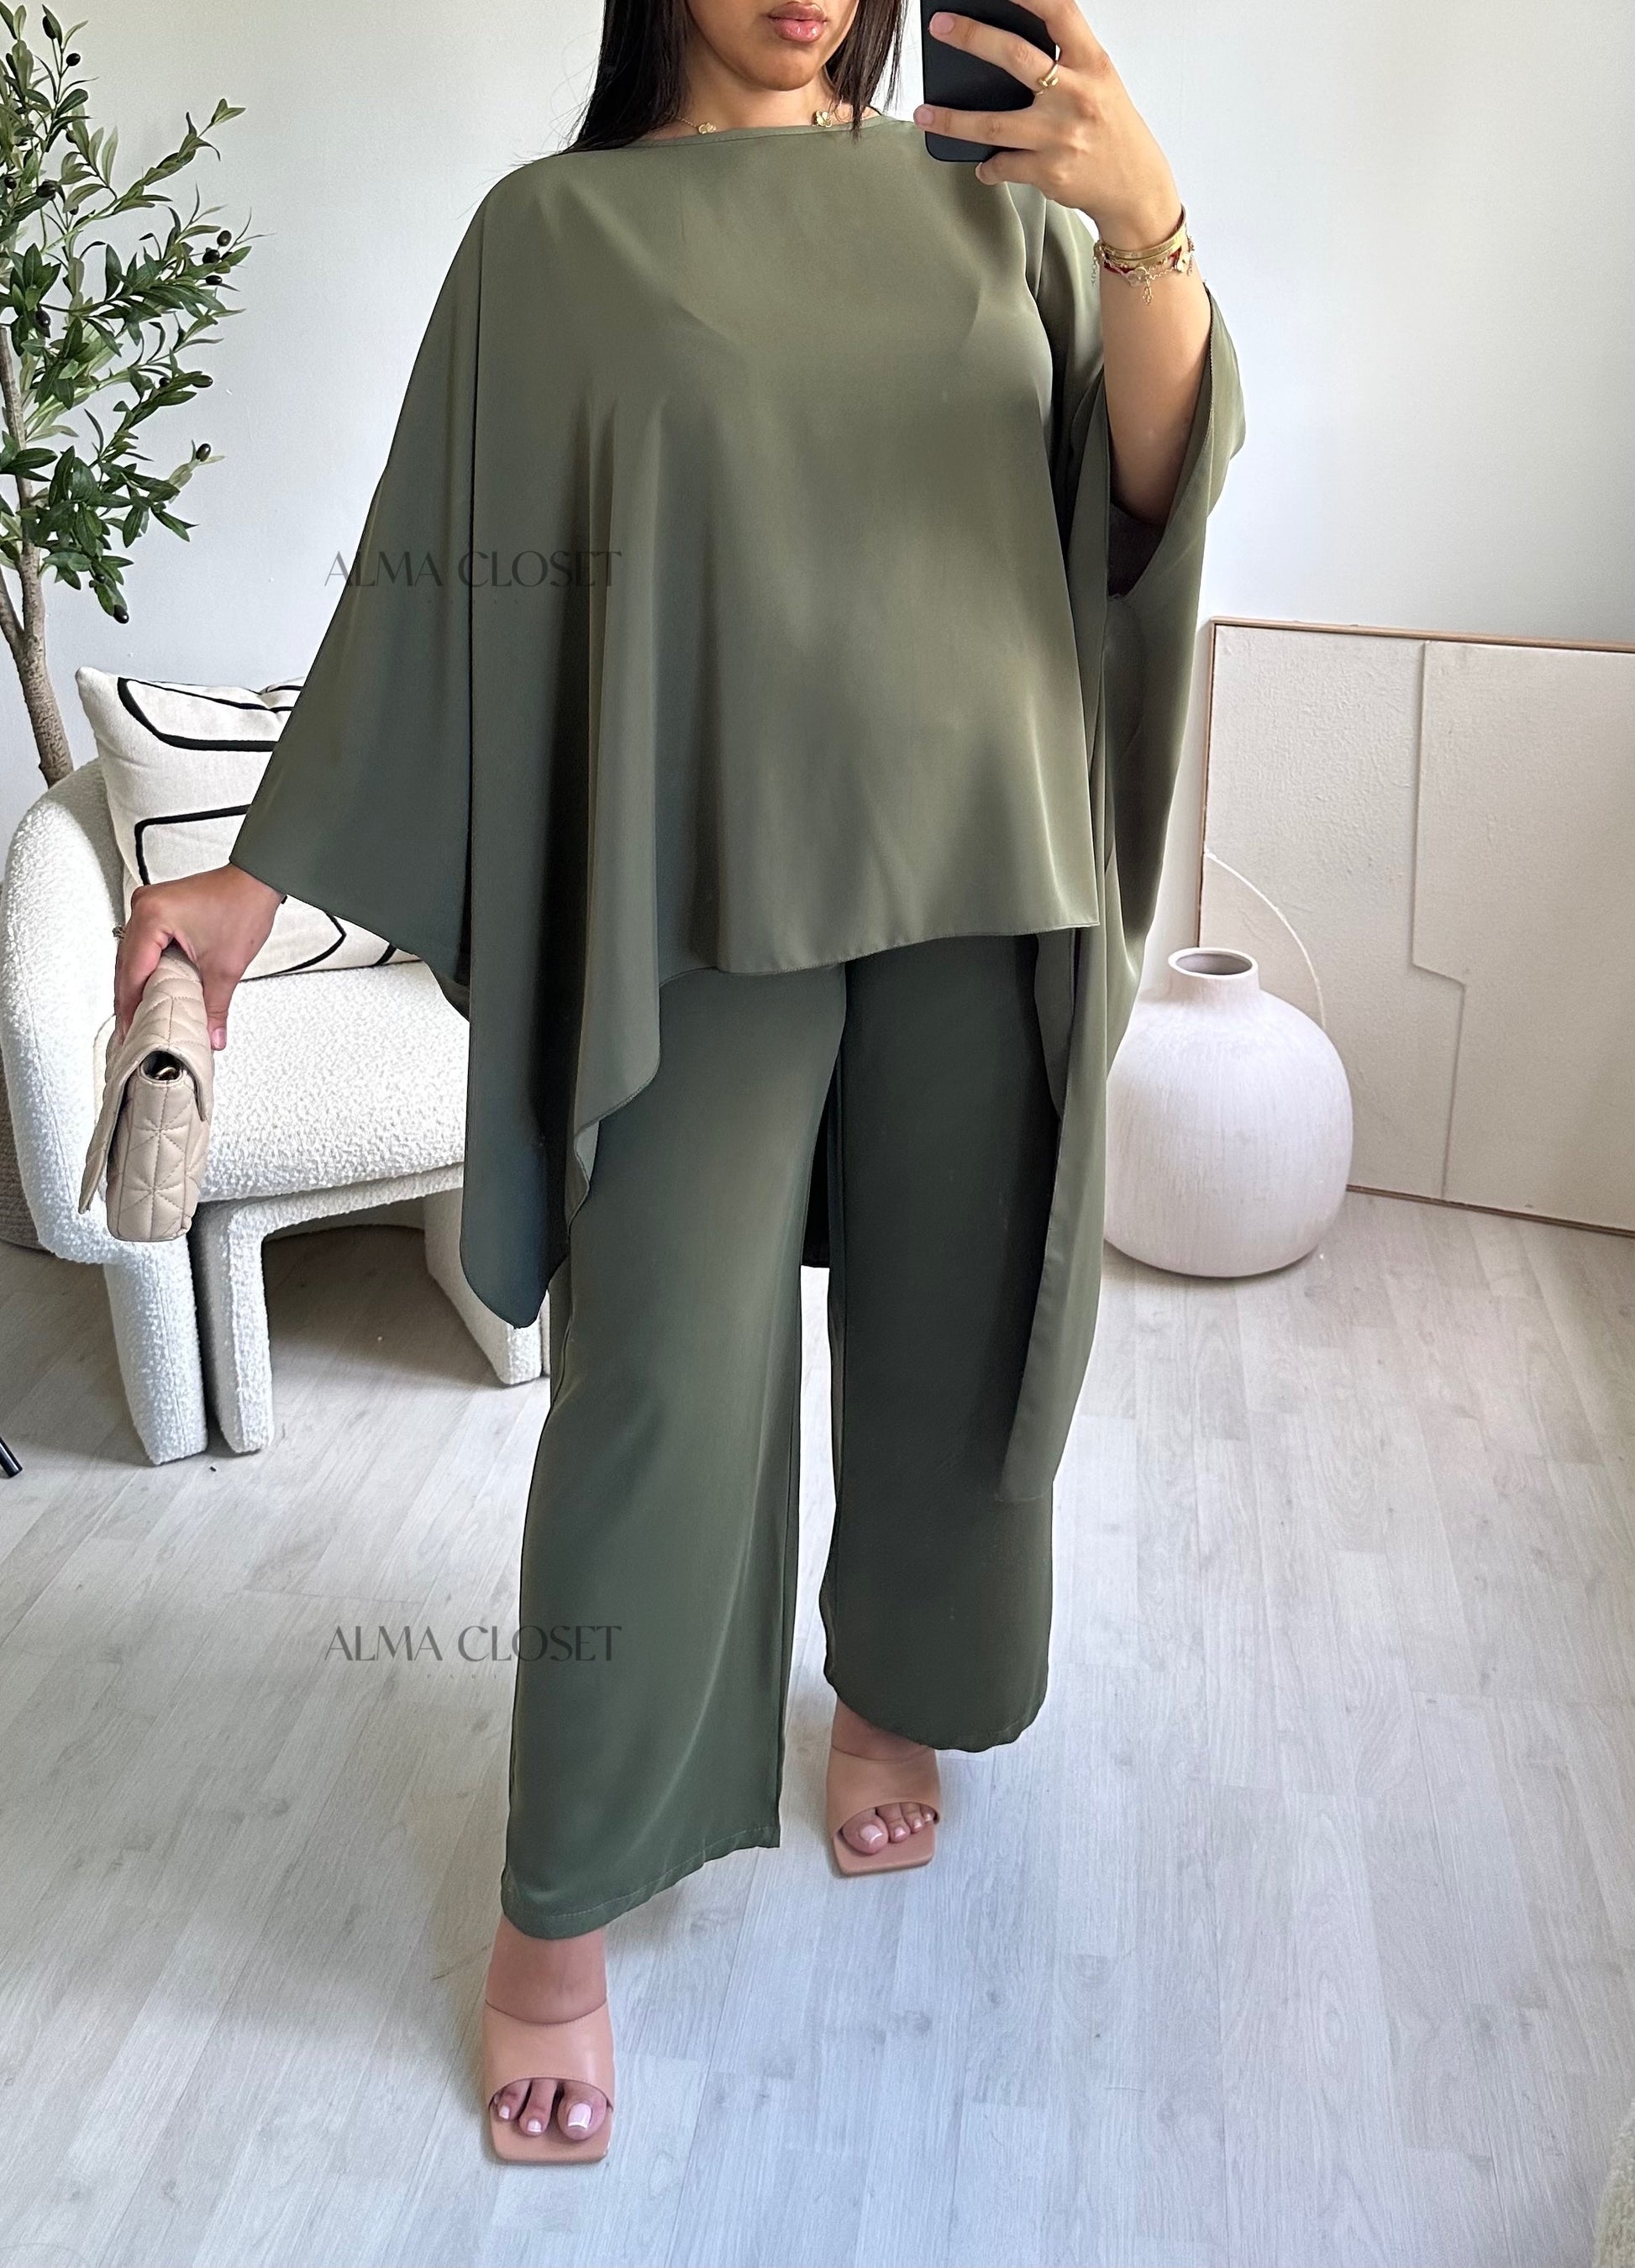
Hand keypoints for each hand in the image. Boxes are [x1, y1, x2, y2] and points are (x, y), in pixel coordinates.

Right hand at [114, 864, 282, 1050]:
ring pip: (131, 956)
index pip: (133, 973)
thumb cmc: (243, 905)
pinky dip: (146, 968)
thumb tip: (211, 1035)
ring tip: (140, 1015)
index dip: (131, 1007)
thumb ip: (215, 1007)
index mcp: (153, 916)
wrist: (257, 880)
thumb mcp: (226, 967)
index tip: (131, 1030)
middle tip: (133, 1029)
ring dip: (136, 985)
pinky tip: (151, 989)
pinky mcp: (157, 909)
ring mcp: (148, 906)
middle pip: (126, 965)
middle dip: (129, 1000)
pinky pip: (142, 945)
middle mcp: (144, 907)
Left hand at [914, 0, 1182, 244]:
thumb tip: (1008, 44)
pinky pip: (1003, 165)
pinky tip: (984, 164)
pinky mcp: (1049, 172)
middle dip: (972, 37)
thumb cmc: (1111, 128)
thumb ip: (1065, 59)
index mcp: (1092, 63)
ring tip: (924, 114)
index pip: (1059, 12)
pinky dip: (988, 166)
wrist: (1135, 186)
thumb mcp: (1098, 80)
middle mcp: (1077, 94)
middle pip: (1015, 56)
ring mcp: (1060, 135)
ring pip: (993, 124)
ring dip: (952, 120)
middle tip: (941, 27)